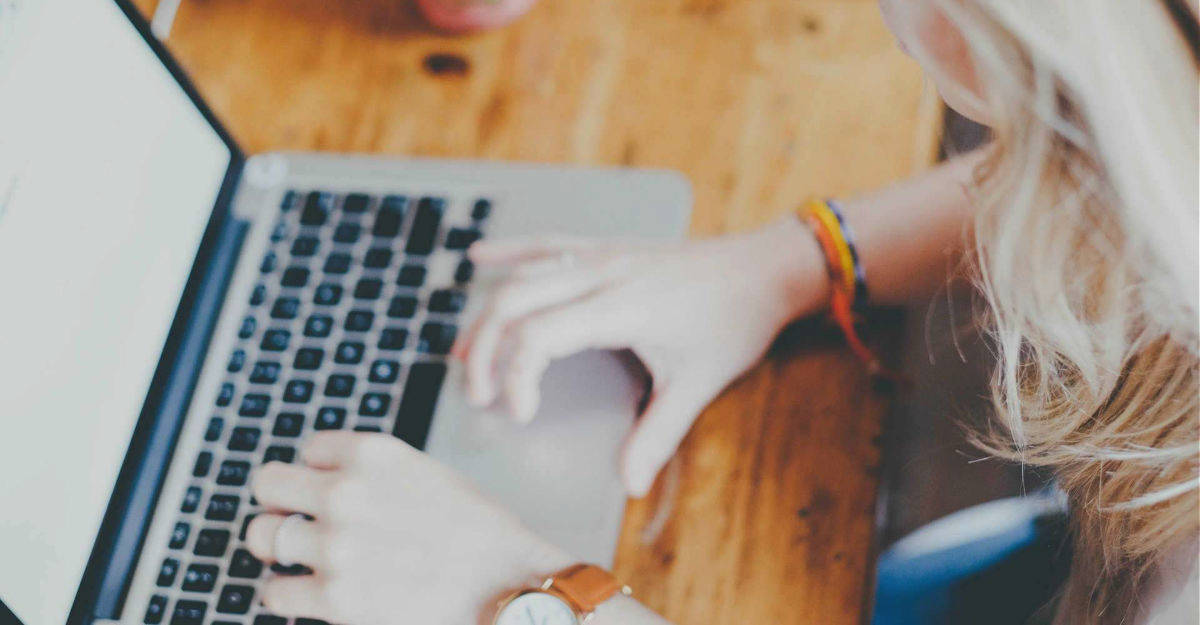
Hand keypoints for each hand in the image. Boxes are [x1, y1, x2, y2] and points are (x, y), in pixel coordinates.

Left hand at [245, 432, 572, 623]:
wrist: (507, 585)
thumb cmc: (477, 533)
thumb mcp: (425, 474)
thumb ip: (374, 474)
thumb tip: (330, 483)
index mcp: (372, 454)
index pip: (308, 449)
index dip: (318, 473)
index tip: (330, 491)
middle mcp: (346, 492)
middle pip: (267, 484)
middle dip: (282, 503)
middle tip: (296, 521)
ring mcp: (335, 546)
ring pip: (262, 536)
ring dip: (279, 548)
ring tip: (302, 559)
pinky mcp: (334, 598)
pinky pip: (274, 591)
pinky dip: (286, 593)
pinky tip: (310, 592)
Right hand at [456, 218, 828, 495]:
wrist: (766, 268)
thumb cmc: (734, 321)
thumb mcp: (699, 383)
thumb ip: (658, 434)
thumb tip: (630, 483)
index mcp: (619, 307)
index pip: (539, 336)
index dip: (518, 377)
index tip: (522, 415)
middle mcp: (602, 274)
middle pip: (515, 303)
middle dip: (485, 350)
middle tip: (479, 395)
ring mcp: (602, 256)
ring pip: (524, 275)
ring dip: (488, 313)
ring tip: (463, 353)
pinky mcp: (608, 248)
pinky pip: (548, 243)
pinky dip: (511, 251)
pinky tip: (480, 257)